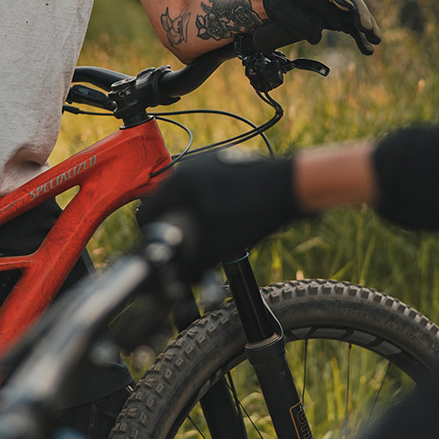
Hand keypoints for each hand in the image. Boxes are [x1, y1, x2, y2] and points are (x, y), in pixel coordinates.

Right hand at [137, 150, 303, 276]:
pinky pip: (203, 184)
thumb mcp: (219, 245)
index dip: (151, 234)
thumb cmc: (255, 213)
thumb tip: (179, 278)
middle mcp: (189, 165)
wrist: (291, 187)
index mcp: (180, 182)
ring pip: (185, 192)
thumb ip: (193, 263)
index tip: (163, 248)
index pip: (147, 211)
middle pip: (166, 201)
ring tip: (207, 232)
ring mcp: (207, 160)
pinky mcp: (223, 161)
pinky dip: (206, 201)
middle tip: (185, 243)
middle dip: (174, 224)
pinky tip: (223, 217)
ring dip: (190, 213)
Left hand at [255, 0, 380, 54]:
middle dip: (361, 14)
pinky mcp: (338, 20)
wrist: (281, 2)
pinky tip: (368, 51)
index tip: (347, 7)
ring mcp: (336, 9)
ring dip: (367, 27)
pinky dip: (360, 39)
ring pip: (356, 16)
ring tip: (376, 42)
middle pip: (351, 2)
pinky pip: (352, 29)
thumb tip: (317, 37)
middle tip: (367, 30)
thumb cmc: (280, 1)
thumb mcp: (282, 9)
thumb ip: (297, 21)